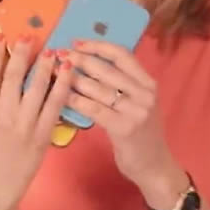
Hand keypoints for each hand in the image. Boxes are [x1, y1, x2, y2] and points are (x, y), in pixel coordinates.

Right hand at [0, 34, 73, 209]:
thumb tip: (2, 75)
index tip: (0, 36)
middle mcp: (2, 114)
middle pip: (13, 75)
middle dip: (21, 52)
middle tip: (29, 35)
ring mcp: (23, 124)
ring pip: (36, 86)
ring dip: (45, 65)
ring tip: (51, 50)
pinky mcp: (41, 135)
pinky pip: (54, 105)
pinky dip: (62, 86)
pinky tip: (67, 73)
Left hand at [60, 40, 181, 194]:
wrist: (154, 166)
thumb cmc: (141, 134)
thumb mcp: (138, 104)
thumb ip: (122, 85)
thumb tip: (87, 63)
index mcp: (148, 83)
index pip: (122, 55)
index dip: (98, 46)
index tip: (76, 42)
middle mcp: (145, 93)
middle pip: (107, 69)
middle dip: (80, 59)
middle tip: (60, 54)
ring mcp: (137, 110)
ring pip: (98, 88)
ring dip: (73, 79)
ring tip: (55, 73)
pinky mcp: (125, 128)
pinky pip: (94, 109)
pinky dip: (76, 101)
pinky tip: (61, 97)